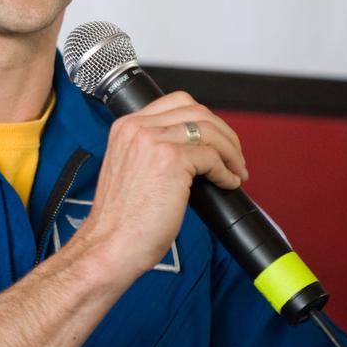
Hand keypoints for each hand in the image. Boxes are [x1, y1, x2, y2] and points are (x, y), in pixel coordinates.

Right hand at [74, 91, 248, 283]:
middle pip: (197, 111)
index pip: (177, 102)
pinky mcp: (171, 160)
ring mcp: (154, 141)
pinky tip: (227, 183)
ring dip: (230, 151)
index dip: (204, 120)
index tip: (215, 141)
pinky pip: (212, 156)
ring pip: (209, 130)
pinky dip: (226, 171)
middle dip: (224, 133)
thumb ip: (152, 149)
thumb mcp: (130, 168)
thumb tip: (193, 149)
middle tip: (233, 157)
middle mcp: (138, 127)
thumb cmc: (122, 218)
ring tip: (235, 171)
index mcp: (126, 126)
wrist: (111, 244)